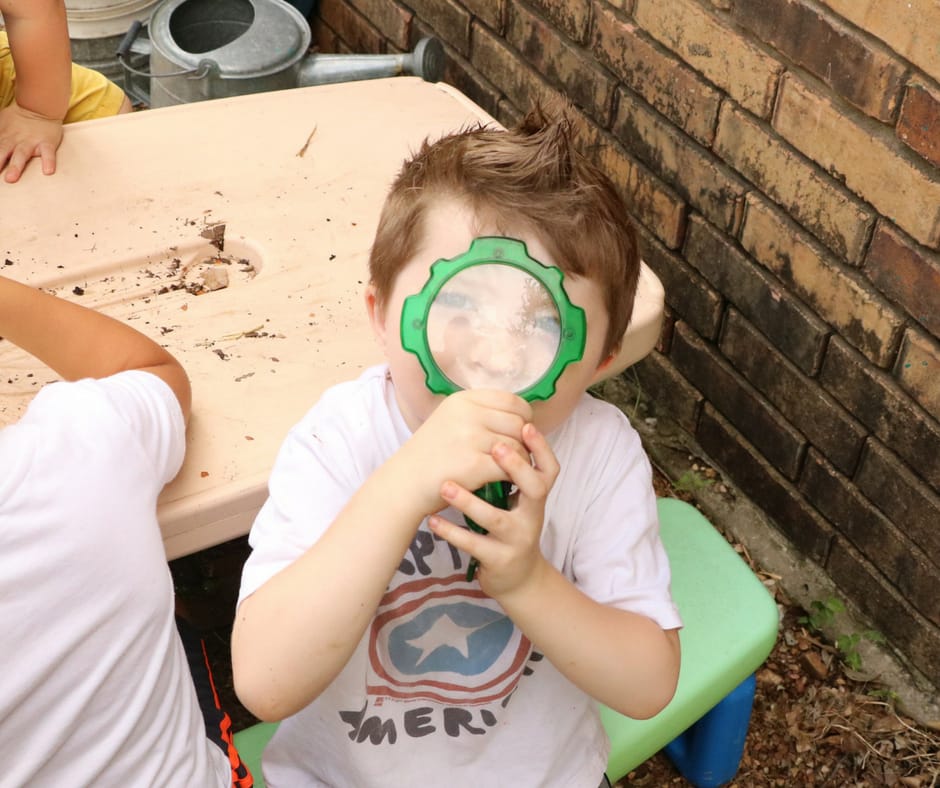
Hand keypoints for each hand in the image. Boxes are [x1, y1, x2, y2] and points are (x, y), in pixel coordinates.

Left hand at [0, 103, 63, 182]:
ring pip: (22, 154)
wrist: (39, 106)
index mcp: (3, 135)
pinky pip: (48, 153)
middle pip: (3, 151)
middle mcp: (15, 139)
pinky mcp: (47, 143)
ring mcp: (32, 141)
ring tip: (11, 178)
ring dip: (16, 166)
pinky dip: (48, 162)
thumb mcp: (0, 122)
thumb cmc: (18, 118)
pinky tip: (48, 171)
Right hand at [396, 388, 531, 515]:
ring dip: (519, 461)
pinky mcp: (474, 464)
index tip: (519, 433)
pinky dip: (511, 476)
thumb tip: (520, 418)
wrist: (405, 483)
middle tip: (517, 456)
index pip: (512, 401)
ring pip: (517, 446)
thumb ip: (481, 414)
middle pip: (518, 423)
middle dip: (524, 441)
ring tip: (511, 469)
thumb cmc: (432, 454)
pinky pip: (509, 467)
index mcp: (463, 400)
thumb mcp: (451, 420)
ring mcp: (470, 438)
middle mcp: (467, 414)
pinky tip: (505, 481)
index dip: (523, 418)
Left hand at [428, 421, 558, 598]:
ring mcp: (517, 539)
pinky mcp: (499, 559)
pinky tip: (433, 520)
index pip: (549, 468)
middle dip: (516, 467)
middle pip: (535, 488)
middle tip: (495, 447)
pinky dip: (451, 532)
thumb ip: (511, 469)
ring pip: (496, 519)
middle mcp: (533, 515)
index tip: (526, 425)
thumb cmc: (511, 525)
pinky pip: (473, 544)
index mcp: (537, 496)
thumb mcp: (519, 499)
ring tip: (446, 485)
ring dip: (469, 501)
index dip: (541, 448)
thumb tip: (497, 421)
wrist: (517, 576)